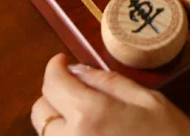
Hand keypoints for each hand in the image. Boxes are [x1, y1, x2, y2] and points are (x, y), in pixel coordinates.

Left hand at [31, 54, 189, 135]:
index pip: (52, 83)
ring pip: (46, 134)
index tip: (63, 61)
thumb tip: (76, 70)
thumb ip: (109, 82)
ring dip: (60, 121)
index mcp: (91, 115)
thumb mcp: (150, 101)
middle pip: (40, 111)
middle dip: (54, 94)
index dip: (55, 67)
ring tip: (89, 118)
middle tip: (78, 89)